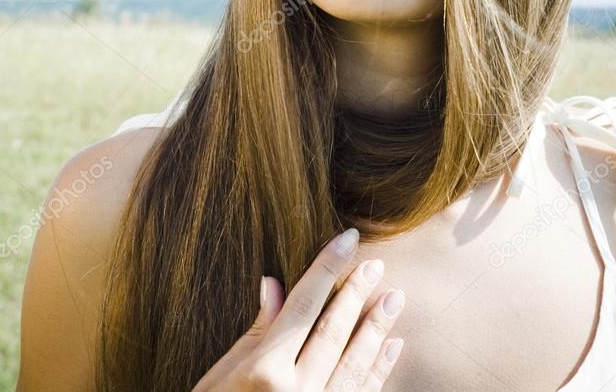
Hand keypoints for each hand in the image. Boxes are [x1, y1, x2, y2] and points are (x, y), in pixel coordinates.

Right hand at [191, 228, 405, 390]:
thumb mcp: (221, 376)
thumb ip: (255, 333)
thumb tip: (273, 285)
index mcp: (266, 370)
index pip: (303, 306)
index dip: (326, 269)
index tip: (347, 240)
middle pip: (334, 331)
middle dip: (357, 294)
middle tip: (375, 265)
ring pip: (356, 363)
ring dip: (377, 329)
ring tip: (394, 298)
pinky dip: (379, 370)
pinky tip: (391, 347)